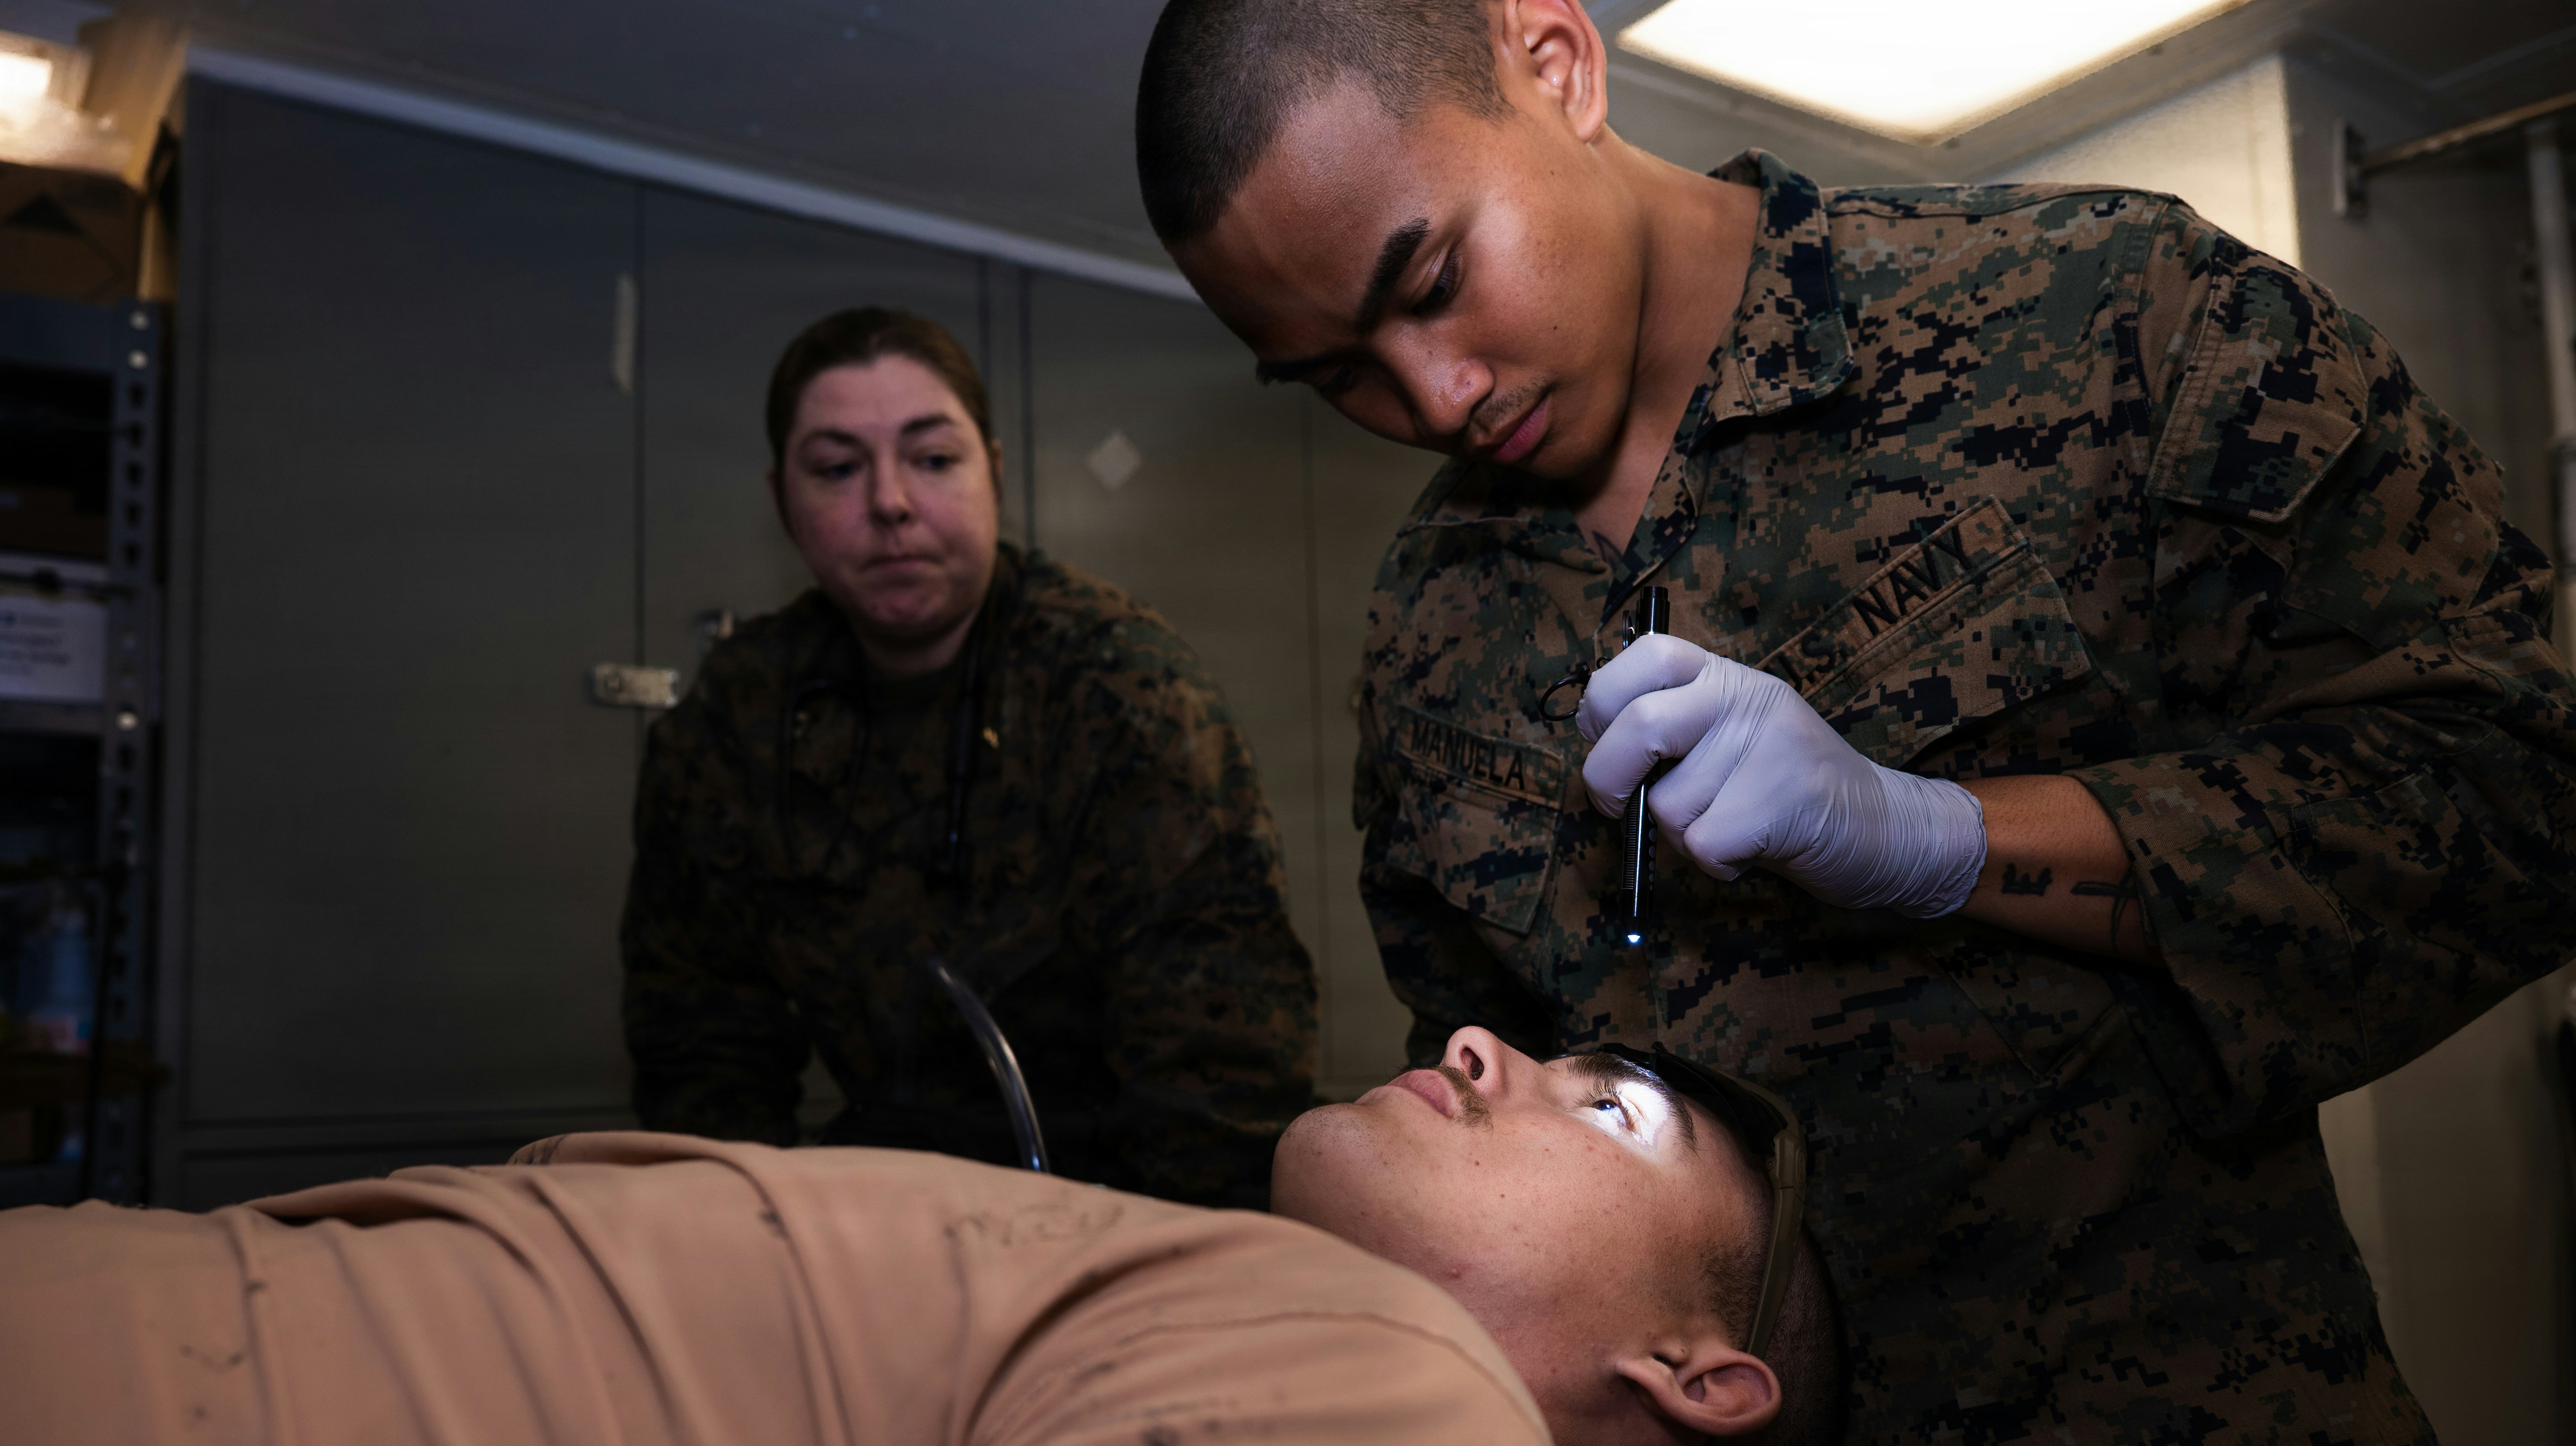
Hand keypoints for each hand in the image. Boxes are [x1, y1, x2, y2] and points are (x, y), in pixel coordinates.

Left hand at [1576, 634, 1985, 917]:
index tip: (1601, 738)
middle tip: (1617, 805)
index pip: (1649, 654)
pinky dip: (1715, 865)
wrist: (1887, 828)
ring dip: (1683, 835)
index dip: (1603, 699)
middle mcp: (1748, 699)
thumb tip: (1595, 739)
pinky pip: (1702, 844)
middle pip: (1638, 726)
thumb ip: (1677, 724)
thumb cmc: (1787, 789)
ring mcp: (1769, 746)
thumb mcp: (1736, 734)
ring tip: (1732, 824)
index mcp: (1729, 678)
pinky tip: (1750, 851)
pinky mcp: (1782, 801)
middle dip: (1607, 778)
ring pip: (1667, 804)